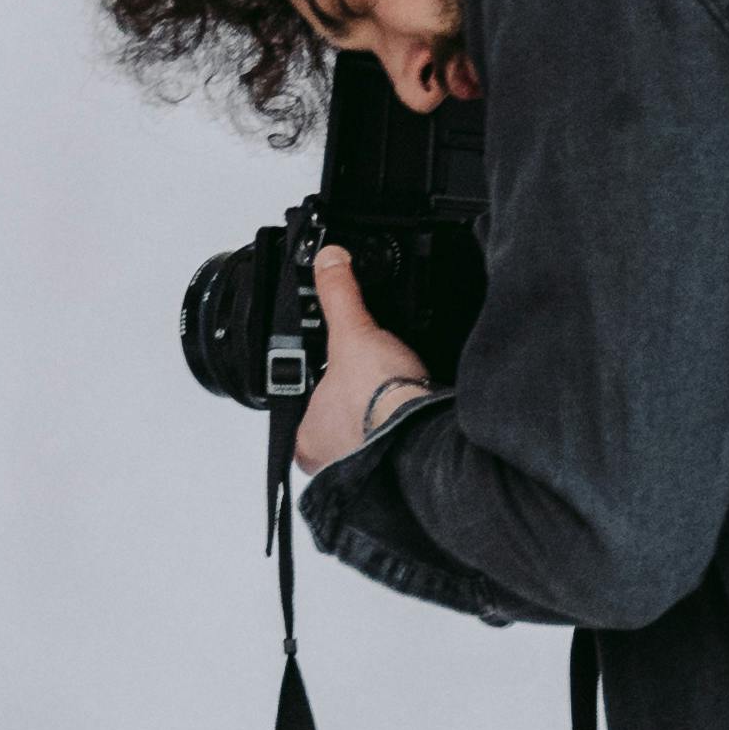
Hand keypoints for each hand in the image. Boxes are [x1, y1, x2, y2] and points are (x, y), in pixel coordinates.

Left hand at [292, 249, 433, 477]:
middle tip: (370, 384)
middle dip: (355, 406)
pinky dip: (408, 429)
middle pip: (338, 427)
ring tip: (394, 394)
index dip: (321, 391)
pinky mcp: (401, 467)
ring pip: (369, 440)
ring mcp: (367, 468)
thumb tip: (329, 261)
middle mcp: (333, 460)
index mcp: (308, 436)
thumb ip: (339, 296)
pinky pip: (400, 447)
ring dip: (382, 420)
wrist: (424, 433)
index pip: (303, 413)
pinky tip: (414, 409)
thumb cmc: (379, 399)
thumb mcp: (353, 333)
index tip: (338, 378)